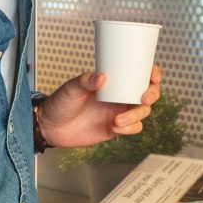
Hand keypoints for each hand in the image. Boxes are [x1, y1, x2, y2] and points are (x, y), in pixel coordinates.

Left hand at [38, 65, 161, 148]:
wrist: (50, 127)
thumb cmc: (60, 103)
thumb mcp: (70, 88)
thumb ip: (85, 81)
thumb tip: (101, 77)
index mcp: (113, 82)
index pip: (139, 74)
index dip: (151, 73)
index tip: (152, 76)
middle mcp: (119, 96)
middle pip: (148, 93)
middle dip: (151, 95)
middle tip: (143, 99)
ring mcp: (119, 112)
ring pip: (142, 112)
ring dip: (136, 115)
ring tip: (118, 120)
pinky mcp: (116, 129)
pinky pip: (134, 128)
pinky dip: (131, 128)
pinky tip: (117, 127)